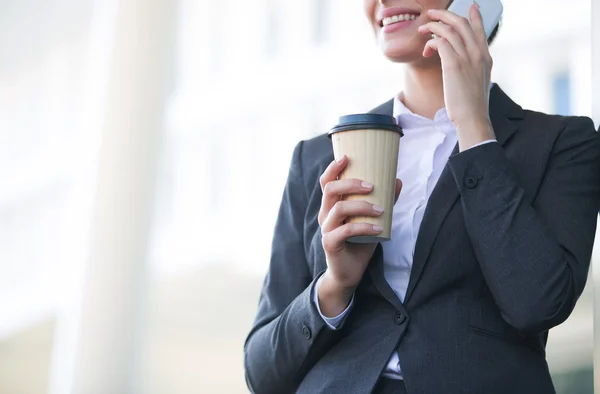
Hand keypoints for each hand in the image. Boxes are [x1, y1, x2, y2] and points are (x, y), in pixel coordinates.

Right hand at [317, 155, 401, 315]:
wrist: (349, 272)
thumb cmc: (359, 242)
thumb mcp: (372, 219)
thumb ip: (383, 201)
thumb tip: (397, 181)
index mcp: (332, 205)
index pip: (327, 182)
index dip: (333, 168)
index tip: (347, 157)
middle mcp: (325, 214)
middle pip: (330, 190)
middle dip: (351, 184)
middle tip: (372, 186)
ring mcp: (326, 229)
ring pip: (338, 209)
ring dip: (362, 206)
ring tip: (381, 209)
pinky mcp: (330, 243)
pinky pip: (344, 230)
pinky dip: (363, 227)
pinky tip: (378, 228)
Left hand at [418, 5, 495, 149]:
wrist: (473, 118)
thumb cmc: (472, 105)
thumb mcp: (478, 83)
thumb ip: (473, 68)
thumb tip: (464, 66)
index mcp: (485, 57)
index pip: (480, 29)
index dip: (474, 16)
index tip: (471, 6)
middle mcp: (478, 53)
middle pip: (461, 23)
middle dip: (445, 15)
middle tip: (432, 14)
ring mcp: (467, 57)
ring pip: (449, 30)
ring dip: (433, 27)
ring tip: (423, 30)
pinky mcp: (453, 64)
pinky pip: (440, 42)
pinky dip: (431, 42)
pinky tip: (426, 49)